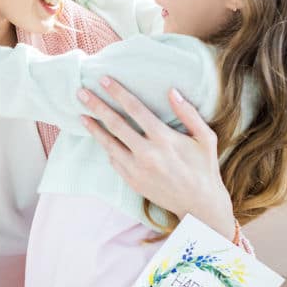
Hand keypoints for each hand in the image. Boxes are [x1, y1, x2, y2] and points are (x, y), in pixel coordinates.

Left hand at [78, 78, 235, 239]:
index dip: (118, 93)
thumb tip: (172, 91)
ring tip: (81, 114)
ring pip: (108, 144)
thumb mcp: (206, 138)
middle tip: (81, 92)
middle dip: (97, 106)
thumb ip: (188, 113)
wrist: (199, 206)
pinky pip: (114, 160)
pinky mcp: (132, 181)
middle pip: (115, 124)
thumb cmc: (204, 168)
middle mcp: (147, 154)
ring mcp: (137, 170)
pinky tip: (101, 137)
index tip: (104, 80)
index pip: (135, 109)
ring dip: (93, 128)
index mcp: (164, 139)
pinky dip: (106, 147)